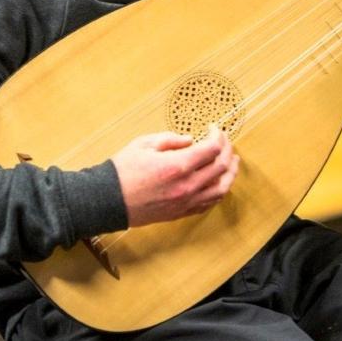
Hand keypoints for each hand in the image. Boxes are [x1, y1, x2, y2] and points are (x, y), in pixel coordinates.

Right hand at [111, 126, 239, 226]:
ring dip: (231, 173)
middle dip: (227, 150)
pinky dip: (220, 190)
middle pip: (221, 167)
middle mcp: (187, 185)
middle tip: (224, 141)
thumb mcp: (144, 144)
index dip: (217, 135)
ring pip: (222, 188)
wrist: (108, 200)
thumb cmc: (123, 170)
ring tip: (233, 161)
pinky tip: (220, 182)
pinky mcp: (182, 212)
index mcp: (178, 165)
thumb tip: (190, 140)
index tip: (213, 128)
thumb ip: (171, 139)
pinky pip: (210, 203)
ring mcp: (186, 201)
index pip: (212, 149)